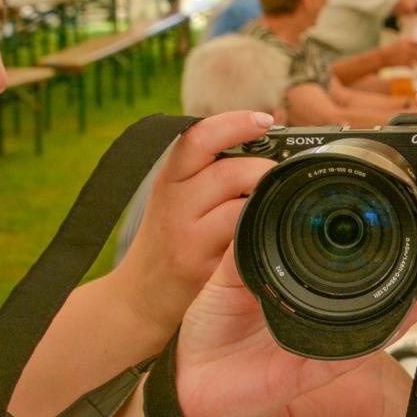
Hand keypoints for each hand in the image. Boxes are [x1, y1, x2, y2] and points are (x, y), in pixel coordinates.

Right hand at [117, 111, 275, 328]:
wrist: (138, 296)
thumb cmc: (168, 240)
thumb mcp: (176, 198)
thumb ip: (209, 172)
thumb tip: (264, 142)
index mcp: (170, 178)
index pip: (198, 137)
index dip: (234, 124)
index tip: (264, 121)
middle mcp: (173, 202)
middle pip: (227, 172)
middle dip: (263, 170)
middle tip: (278, 177)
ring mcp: (185, 235)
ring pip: (238, 207)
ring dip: (263, 202)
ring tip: (273, 205)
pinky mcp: (197, 265)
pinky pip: (239, 241)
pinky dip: (256, 232)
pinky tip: (263, 231)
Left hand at [172, 250, 416, 416]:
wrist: (184, 382)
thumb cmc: (205, 335)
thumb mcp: (223, 279)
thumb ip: (245, 248)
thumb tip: (262, 207)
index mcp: (296, 297)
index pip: (343, 273)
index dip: (373, 254)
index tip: (400, 226)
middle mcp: (314, 320)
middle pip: (373, 297)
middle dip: (410, 277)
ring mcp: (318, 345)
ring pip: (376, 322)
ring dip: (411, 301)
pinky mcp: (313, 370)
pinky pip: (356, 348)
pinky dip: (386, 330)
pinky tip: (412, 311)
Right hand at [381, 39, 416, 67]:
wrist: (382, 57)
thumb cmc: (391, 50)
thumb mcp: (400, 43)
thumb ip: (409, 45)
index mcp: (406, 41)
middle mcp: (407, 48)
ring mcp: (405, 55)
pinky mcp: (403, 63)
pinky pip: (411, 65)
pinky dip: (414, 66)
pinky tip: (415, 67)